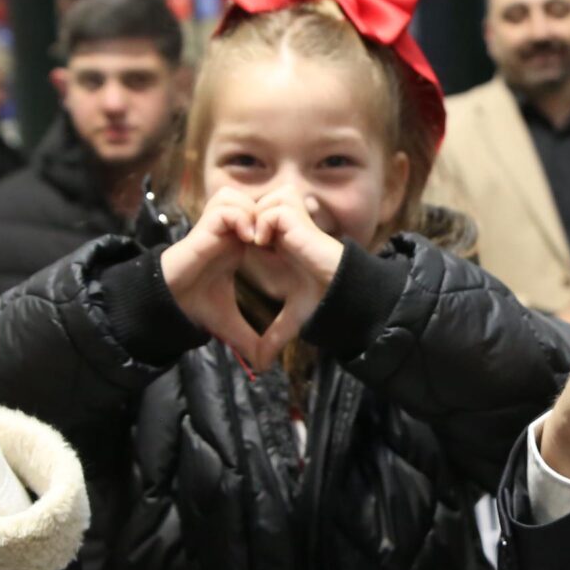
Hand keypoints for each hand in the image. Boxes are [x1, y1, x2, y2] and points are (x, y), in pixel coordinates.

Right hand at [159, 189, 268, 362]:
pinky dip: (240, 217)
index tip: (294, 246)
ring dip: (253, 213)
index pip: (262, 219)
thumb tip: (264, 367)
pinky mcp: (204, 228)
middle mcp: (226, 232)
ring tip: (262, 240)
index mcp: (235, 245)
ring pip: (239, 197)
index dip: (278, 227)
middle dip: (268, 215)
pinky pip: (227, 207)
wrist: (170, 304)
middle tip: (280, 240)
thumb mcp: (230, 324)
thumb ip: (250, 340)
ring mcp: (214, 228)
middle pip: (253, 201)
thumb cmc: (195, 307)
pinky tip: (249, 239)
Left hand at [242, 183, 347, 362]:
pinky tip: (264, 242)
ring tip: (254, 243)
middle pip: (254, 205)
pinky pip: (270, 209)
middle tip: (239, 244)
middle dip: (242, 221)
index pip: (254, 223)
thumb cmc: (321, 300)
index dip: (240, 234)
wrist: (338, 292)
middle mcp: (288, 227)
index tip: (231, 252)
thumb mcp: (291, 317)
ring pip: (261, 203)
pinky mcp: (296, 217)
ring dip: (254, 220)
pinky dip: (263, 222)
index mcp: (283, 243)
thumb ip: (274, 336)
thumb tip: (261, 366)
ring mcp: (293, 220)